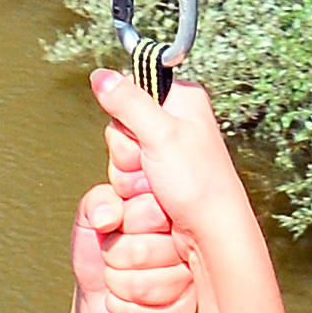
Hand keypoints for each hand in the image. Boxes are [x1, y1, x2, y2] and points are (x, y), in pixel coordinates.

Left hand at [75, 174, 198, 312]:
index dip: (125, 225)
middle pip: (142, 252)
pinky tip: (125, 299)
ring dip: (117, 285)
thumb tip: (107, 218)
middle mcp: (191, 240)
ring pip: (142, 287)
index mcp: (172, 209)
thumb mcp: (92, 214)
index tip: (119, 226)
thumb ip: (99, 203)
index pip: (152, 212)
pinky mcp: (187, 310)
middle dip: (114, 258)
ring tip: (118, 277)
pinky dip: (123, 309)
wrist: (98, 292)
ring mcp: (193, 277)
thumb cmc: (100, 247)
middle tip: (115, 256)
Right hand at [90, 71, 263, 264]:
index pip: (129, 93)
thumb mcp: (162, 135)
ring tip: (158, 188)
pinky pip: (126, 183)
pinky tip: (156, 200)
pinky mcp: (157, 182)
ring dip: (130, 180)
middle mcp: (174, 125)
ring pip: (119, 161)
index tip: (142, 137)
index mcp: (182, 100)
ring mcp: (165, 156)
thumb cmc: (199, 185)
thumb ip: (128, 102)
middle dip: (127, 156)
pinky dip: (133, 195)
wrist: (210, 236)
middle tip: (152, 168)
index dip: (126, 119)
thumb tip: (101, 75)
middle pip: (119, 131)